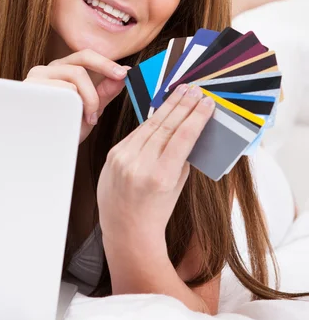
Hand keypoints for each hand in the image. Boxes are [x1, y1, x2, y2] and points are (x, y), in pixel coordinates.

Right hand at [23, 49, 129, 143]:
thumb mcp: (90, 110)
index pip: (85, 56)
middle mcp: (47, 69)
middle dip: (98, 82)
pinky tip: (68, 119)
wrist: (43, 151)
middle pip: (80, 63)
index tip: (124, 73)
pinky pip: (61, 89)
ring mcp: (36, 78)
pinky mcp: (29, 89)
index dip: (106, 62)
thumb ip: (105, 92)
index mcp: (61, 69)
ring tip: (84, 119)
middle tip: (109, 98)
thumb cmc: (64, 130)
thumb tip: (125, 74)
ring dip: (87, 99)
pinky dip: (72, 104)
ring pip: (74, 76)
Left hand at [97, 84, 214, 253]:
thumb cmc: (157, 211)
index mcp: (160, 177)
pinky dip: (151, 121)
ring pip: (150, 125)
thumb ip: (182, 157)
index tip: (207, 101)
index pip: (182, 138)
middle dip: (183, 104)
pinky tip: (163, 109)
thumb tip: (190, 127)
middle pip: (165, 126)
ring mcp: (122, 159)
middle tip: (195, 89)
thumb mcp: (177, 186)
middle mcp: (139, 165)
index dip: (196, 116)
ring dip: (167, 106)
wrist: (125, 229)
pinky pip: (136, 133)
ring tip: (181, 92)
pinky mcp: (113, 154)